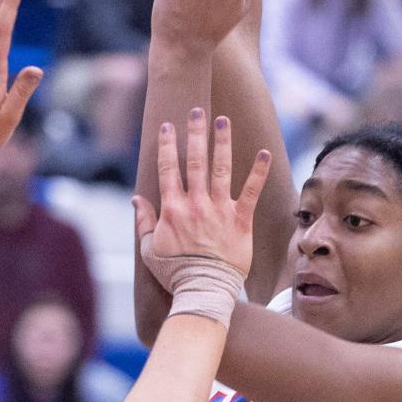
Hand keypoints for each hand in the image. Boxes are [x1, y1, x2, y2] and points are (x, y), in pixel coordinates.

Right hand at [134, 108, 270, 283]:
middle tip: (198, 110)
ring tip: (222, 121)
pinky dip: (259, 172)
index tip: (168, 125)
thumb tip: (136, 199)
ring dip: (222, 143)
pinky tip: (265, 153)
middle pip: (195, 161)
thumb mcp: (149, 249)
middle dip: (195, 133)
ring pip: (221, 169)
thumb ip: (143, 222)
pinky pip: (251, 192)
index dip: (167, 145)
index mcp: (172, 209)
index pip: (168, 169)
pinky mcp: (240, 221)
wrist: (203, 292)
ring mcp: (219, 211)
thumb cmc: (175, 273)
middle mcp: (196, 204)